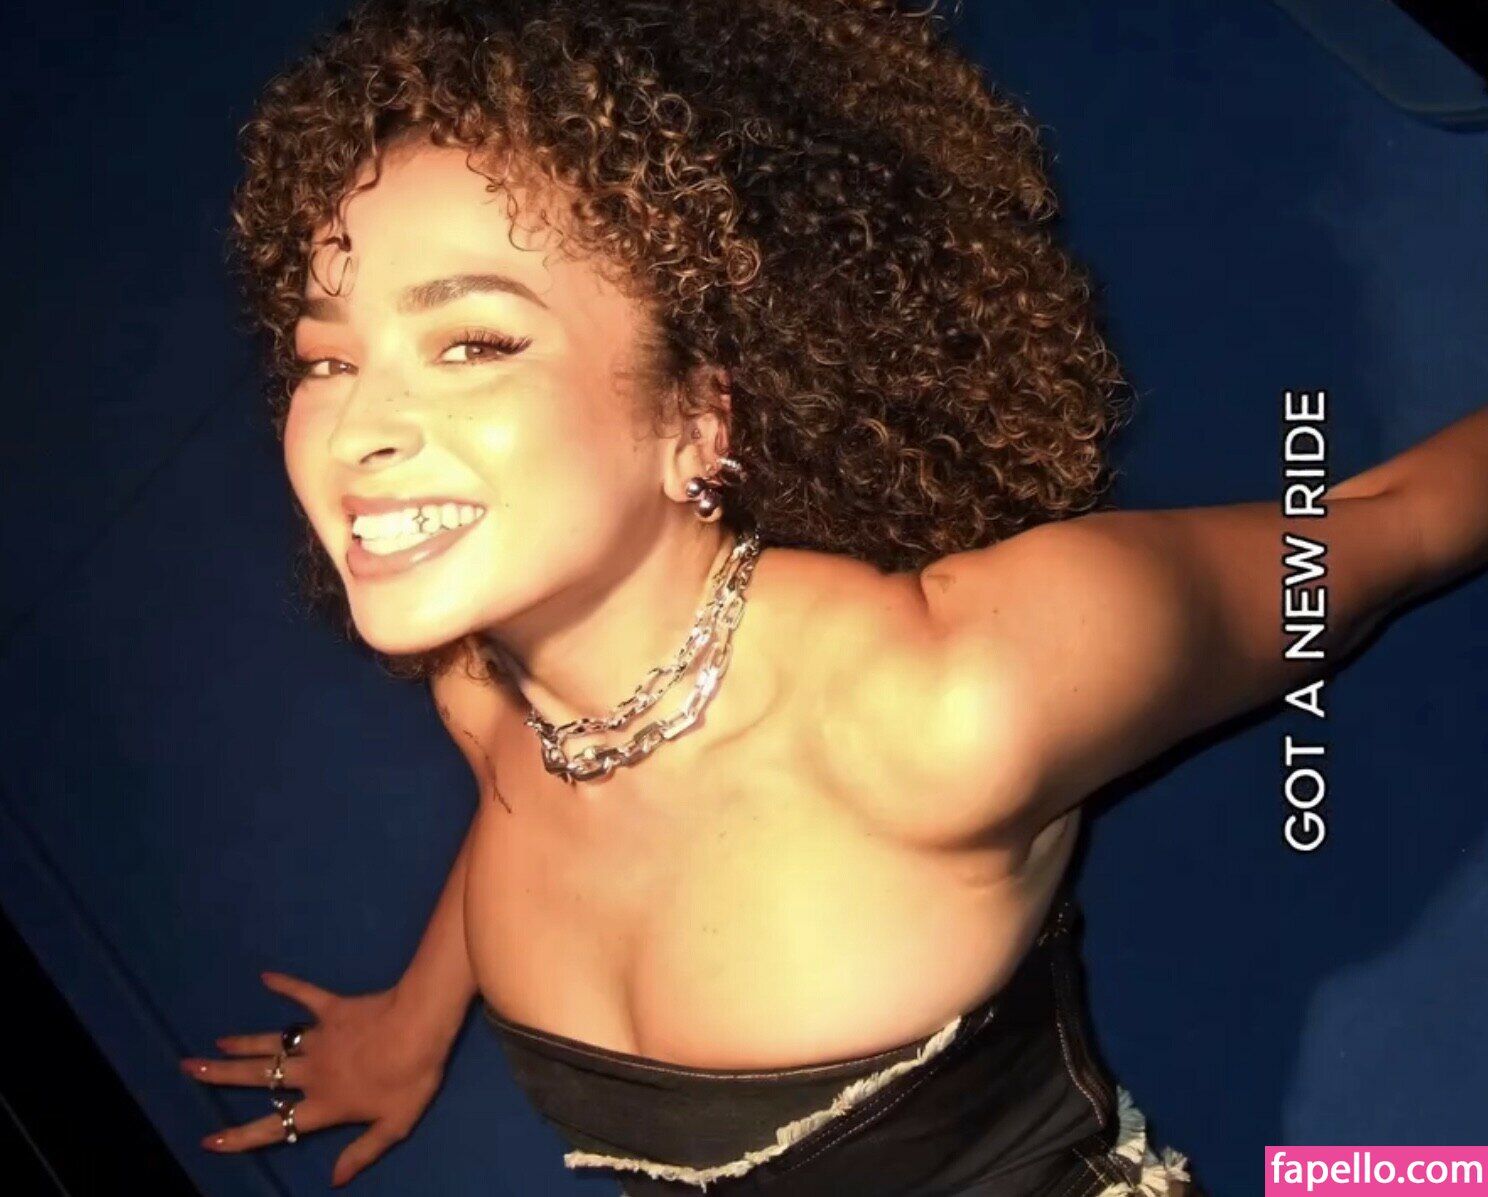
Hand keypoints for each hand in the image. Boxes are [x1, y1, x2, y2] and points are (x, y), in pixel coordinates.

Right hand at [181, 971, 454, 1186]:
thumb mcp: (393, 1127)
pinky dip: (287, 985)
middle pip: (259, 1077)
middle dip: (221, 1075)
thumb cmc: (409, 1079)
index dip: (241, 1136)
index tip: (209, 1139)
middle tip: (189, 1068)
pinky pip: (305, 995)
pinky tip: (266, 976)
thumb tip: (334, 1179)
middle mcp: (311, 1072)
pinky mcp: (332, 1008)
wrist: (419, 1027)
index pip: (275, 1126)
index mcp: (324, 1104)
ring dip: (242, 1042)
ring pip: (272, 1043)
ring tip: (214, 1043)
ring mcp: (319, 1037)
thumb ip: (361, 1153)